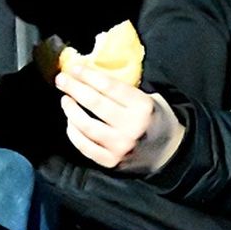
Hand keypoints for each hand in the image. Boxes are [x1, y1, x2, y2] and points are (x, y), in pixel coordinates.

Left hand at [53, 52, 185, 176]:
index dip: (89, 75)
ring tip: (65, 100)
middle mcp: (131, 126)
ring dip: (71, 110)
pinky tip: (70, 122)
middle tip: (61, 80)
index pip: (109, 86)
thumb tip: (93, 76)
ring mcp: (120, 146)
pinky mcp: (111, 161)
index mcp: (142, 106)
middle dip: (74, 88)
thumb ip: (126, 91)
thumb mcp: (150, 99)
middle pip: (94, 103)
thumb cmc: (156, 119)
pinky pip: (85, 147)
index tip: (75, 68)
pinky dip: (74, 133)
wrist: (169, 153)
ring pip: (86, 126)